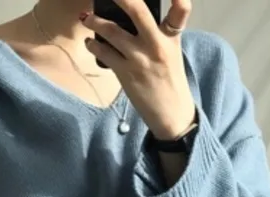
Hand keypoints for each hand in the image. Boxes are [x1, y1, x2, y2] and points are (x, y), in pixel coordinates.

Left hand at [82, 0, 195, 140]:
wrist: (171, 113)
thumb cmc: (169, 80)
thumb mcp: (171, 52)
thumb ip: (157, 33)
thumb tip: (131, 18)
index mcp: (171, 37)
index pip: (182, 9)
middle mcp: (156, 44)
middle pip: (138, 11)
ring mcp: (139, 59)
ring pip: (112, 31)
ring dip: (95, 22)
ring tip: (87, 19)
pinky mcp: (125, 73)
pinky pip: (104, 53)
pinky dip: (94, 46)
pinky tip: (90, 43)